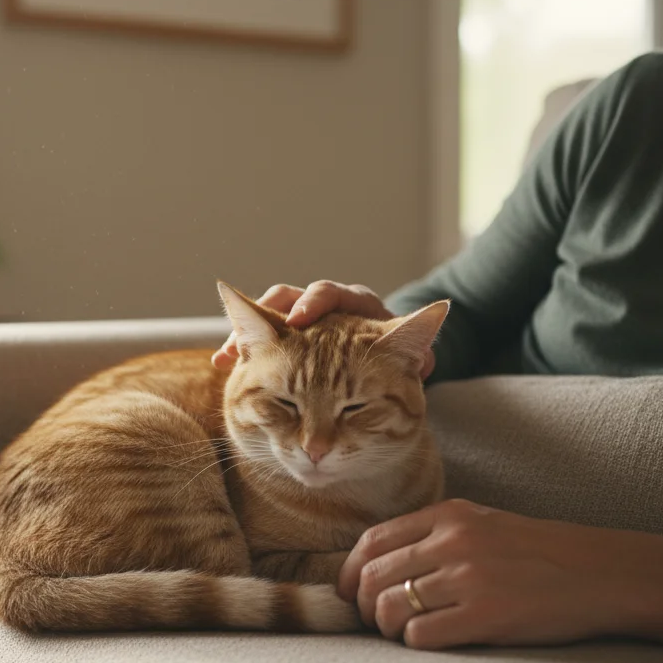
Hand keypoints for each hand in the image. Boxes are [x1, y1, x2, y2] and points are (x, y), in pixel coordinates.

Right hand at [211, 281, 433, 375]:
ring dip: (245, 333)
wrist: (391, 368)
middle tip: (249, 336)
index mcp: (354, 305)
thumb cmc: (400, 361)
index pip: (331, 293)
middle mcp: (324, 309)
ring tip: (228, 355)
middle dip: (265, 317)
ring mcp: (301, 325)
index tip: (300, 318)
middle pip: (288, 298)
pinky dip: (242, 350)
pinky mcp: (286, 343)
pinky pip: (258, 341)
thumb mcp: (414, 356)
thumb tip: (434, 321)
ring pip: (266, 316)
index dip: (313, 302)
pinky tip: (227, 365)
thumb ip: (416, 346)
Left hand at [336, 499, 662, 652]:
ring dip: (387, 628)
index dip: (351, 572)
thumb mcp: (483, 524)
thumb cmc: (539, 553)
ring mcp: (468, 578)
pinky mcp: (485, 616)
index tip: (352, 593)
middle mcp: (453, 542)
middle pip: (373, 577)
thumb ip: (433, 535)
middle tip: (378, 621)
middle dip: (365, 606)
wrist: (602, 574)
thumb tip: (376, 565)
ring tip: (404, 633)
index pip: (372, 541)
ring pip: (390, 608)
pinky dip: (416, 643)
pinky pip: (421, 635)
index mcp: (449, 515)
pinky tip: (433, 640)